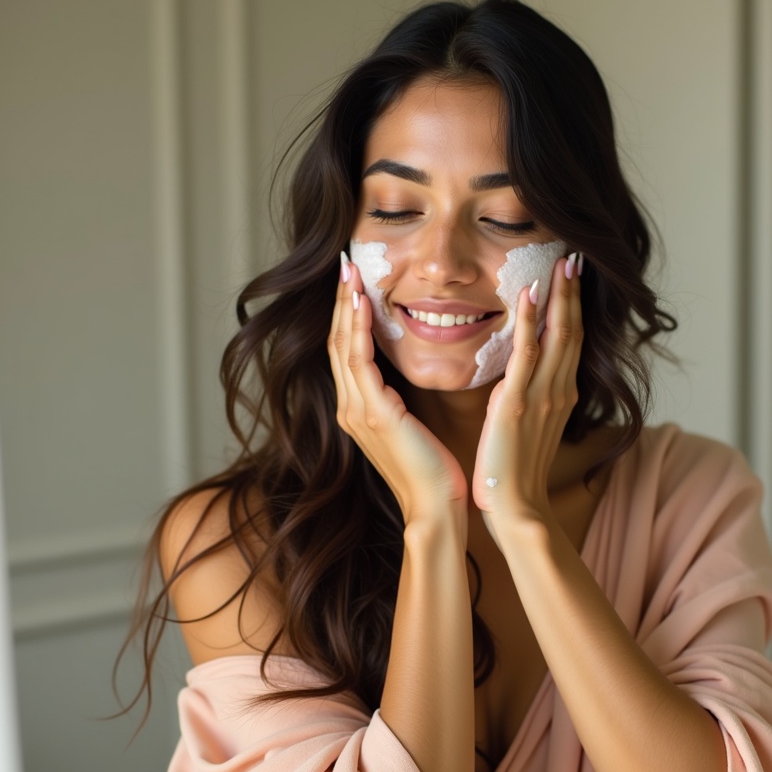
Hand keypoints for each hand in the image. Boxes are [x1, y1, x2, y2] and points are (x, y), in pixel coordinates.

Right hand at [328, 255, 467, 525]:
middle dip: (338, 301)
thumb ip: (401, 400)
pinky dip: (358, 331)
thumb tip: (406, 375)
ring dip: (344, 306)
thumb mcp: (413, 426)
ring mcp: (357, 411)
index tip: (351, 281)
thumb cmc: (434, 472)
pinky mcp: (374, 414)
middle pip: (335, 342)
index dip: (344, 315)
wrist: (436, 508)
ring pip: (341, 346)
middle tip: (344, 263)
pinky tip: (362, 305)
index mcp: (358, 411)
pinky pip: (359, 362)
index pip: (345, 351)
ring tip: (348, 272)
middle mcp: (349, 408)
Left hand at [473, 253, 583, 528]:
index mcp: (560, 396)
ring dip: (560, 298)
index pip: (571, 342)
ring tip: (563, 263)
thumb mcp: (529, 427)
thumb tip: (520, 378)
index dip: (573, 308)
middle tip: (575, 256)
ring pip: (558, 336)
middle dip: (574, 293)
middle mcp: (558, 391)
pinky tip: (531, 296)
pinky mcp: (517, 403)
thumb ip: (529, 399)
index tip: (573, 278)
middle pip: (572, 331)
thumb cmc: (515, 473)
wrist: (515, 508)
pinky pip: (527, 356)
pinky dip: (532, 323)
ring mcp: (541, 396)